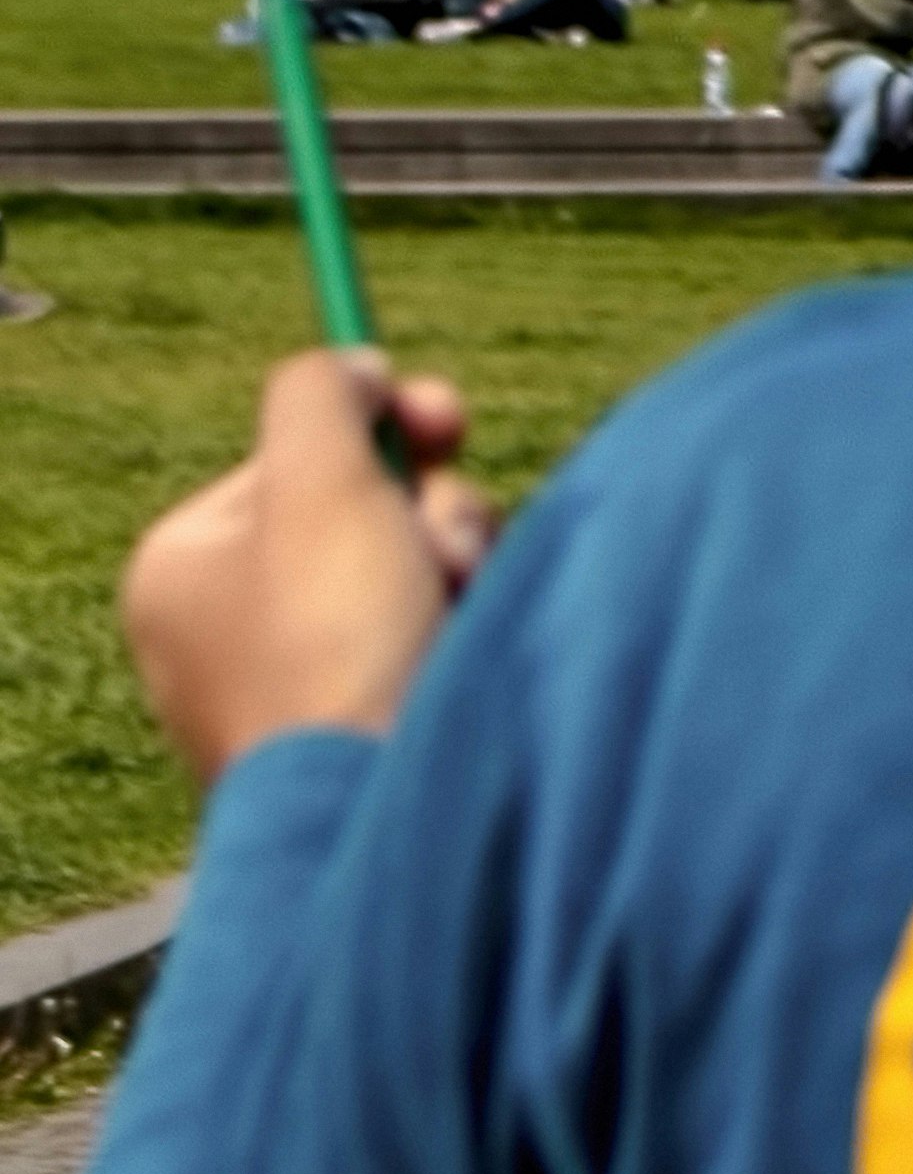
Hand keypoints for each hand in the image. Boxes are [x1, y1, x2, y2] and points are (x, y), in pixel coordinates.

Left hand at [120, 351, 493, 783]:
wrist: (371, 806)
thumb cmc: (331, 643)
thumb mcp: (320, 484)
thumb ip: (321, 394)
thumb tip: (352, 367)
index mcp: (184, 565)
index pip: (299, 454)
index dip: (381, 426)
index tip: (446, 419)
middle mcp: (227, 621)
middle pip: (363, 505)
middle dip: (432, 510)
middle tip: (449, 542)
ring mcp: (294, 678)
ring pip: (410, 563)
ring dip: (457, 562)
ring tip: (459, 605)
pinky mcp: (360, 720)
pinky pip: (427, 629)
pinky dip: (462, 621)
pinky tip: (468, 646)